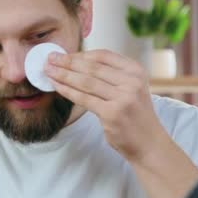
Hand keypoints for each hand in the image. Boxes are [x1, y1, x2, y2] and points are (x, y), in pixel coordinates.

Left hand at [45, 49, 167, 160]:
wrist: (149, 143)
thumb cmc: (134, 114)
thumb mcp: (131, 88)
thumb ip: (111, 75)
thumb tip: (76, 62)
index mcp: (135, 70)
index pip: (102, 55)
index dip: (79, 54)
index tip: (62, 54)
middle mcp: (132, 81)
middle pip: (92, 67)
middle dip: (67, 62)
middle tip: (49, 59)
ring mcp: (123, 97)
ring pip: (85, 82)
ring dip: (63, 75)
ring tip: (48, 71)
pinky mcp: (112, 113)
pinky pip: (83, 98)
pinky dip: (67, 91)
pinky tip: (56, 86)